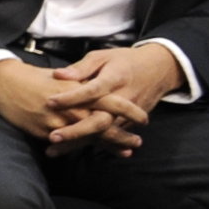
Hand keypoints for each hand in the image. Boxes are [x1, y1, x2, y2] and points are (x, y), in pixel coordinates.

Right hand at [0, 57, 145, 157]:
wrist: (4, 81)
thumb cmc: (35, 77)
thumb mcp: (62, 76)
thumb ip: (82, 87)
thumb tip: (100, 94)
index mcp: (79, 89)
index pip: (112, 102)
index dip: (130, 111)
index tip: (144, 119)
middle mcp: (72, 106)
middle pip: (105, 124)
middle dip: (123, 136)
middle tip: (137, 143)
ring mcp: (58, 121)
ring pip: (89, 137)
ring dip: (109, 146)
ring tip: (125, 151)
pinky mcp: (45, 132)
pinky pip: (68, 144)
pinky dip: (82, 149)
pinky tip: (93, 152)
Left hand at [42, 44, 177, 154]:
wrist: (159, 71)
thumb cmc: (124, 61)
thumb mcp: (103, 57)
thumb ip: (82, 67)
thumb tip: (58, 74)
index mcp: (114, 79)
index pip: (92, 91)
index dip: (71, 97)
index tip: (49, 102)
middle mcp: (122, 100)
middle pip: (101, 120)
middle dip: (76, 130)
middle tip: (52, 136)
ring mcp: (128, 115)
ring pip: (103, 134)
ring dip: (80, 143)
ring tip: (54, 150)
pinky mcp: (129, 123)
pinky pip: (110, 138)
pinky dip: (89, 146)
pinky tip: (70, 151)